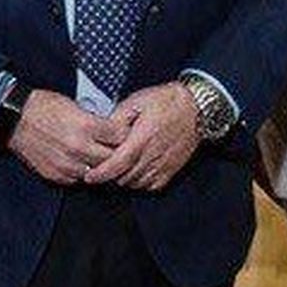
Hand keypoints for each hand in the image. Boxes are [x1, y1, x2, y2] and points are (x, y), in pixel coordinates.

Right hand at [6, 88, 120, 185]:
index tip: (125, 134)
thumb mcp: (76, 106)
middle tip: (117, 149)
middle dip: (116, 153)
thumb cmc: (45, 107)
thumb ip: (97, 121)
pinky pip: (78, 180)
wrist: (14, 119)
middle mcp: (78, 147)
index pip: (120, 137)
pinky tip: (81, 163)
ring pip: (97, 173)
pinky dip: (82, 172)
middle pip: (112, 158)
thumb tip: (116, 130)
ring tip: (98, 157)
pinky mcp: (56, 175)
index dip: (124, 135)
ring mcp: (67, 164)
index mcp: (86, 126)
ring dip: (99, 166)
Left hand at [86, 82, 200, 191]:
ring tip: (117, 169)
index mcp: (143, 138)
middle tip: (101, 169)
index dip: (101, 174)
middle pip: (124, 177)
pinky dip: (140, 183)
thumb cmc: (166, 101)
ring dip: (124, 180)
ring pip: (137, 183)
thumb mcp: (137, 101)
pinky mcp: (172, 169)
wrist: (196, 107)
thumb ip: (117, 118)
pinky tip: (135, 172)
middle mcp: (154, 155)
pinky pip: (152, 185)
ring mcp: (164, 164)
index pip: (117, 164)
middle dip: (110, 176)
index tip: (89, 176)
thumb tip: (102, 131)